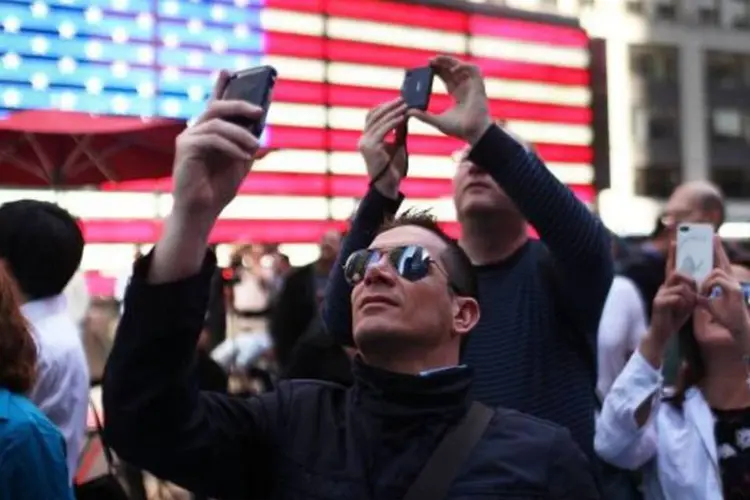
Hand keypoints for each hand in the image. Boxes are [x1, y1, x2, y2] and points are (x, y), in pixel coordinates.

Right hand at [172, 70, 262, 219]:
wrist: (202, 211)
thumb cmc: (219, 188)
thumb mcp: (241, 165)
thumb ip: (250, 149)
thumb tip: (269, 141)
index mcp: (209, 132)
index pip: (214, 103)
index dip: (220, 85)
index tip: (229, 70)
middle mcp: (196, 130)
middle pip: (217, 106)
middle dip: (239, 104)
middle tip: (259, 109)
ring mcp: (188, 138)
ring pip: (216, 122)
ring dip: (240, 133)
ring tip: (254, 147)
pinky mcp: (185, 148)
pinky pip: (212, 138)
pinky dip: (231, 146)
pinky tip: (243, 157)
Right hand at [357, 99, 407, 198]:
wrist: (389, 185)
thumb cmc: (393, 167)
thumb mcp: (397, 144)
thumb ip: (397, 130)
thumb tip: (404, 114)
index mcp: (366, 138)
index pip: (372, 116)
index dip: (384, 107)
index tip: (398, 100)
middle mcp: (363, 139)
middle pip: (374, 115)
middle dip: (389, 106)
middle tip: (403, 99)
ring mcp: (365, 143)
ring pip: (378, 121)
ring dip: (393, 111)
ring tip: (405, 106)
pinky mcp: (370, 147)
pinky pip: (383, 129)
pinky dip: (393, 122)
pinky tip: (403, 117)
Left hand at [408, 55, 491, 143]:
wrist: (473, 133)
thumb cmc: (459, 129)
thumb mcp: (437, 121)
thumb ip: (424, 116)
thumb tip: (408, 112)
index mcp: (457, 94)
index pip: (446, 77)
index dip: (437, 70)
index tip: (426, 67)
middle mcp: (465, 88)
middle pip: (453, 69)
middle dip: (441, 62)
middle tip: (428, 61)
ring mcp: (472, 86)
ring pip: (462, 66)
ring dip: (450, 61)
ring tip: (437, 60)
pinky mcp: (479, 86)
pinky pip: (474, 70)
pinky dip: (464, 66)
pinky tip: (453, 70)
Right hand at [648, 242, 697, 347]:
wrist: (661, 333)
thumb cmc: (674, 317)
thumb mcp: (686, 303)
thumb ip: (690, 292)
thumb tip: (695, 284)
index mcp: (670, 285)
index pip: (671, 267)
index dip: (673, 254)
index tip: (675, 241)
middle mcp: (663, 287)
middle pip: (678, 273)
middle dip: (690, 281)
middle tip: (695, 292)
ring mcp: (660, 294)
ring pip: (680, 286)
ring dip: (688, 296)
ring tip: (687, 305)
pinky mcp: (658, 302)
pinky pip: (676, 297)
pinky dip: (682, 303)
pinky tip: (679, 310)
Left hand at [697, 236, 749, 338]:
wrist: (737, 329)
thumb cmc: (725, 316)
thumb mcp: (708, 303)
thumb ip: (701, 295)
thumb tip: (692, 292)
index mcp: (726, 282)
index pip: (720, 264)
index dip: (717, 251)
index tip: (714, 238)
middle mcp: (732, 281)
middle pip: (723, 261)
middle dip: (717, 248)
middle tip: (712, 235)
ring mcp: (735, 284)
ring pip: (715, 272)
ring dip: (705, 280)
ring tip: (703, 291)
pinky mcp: (735, 290)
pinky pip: (716, 279)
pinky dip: (709, 285)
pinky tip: (706, 293)